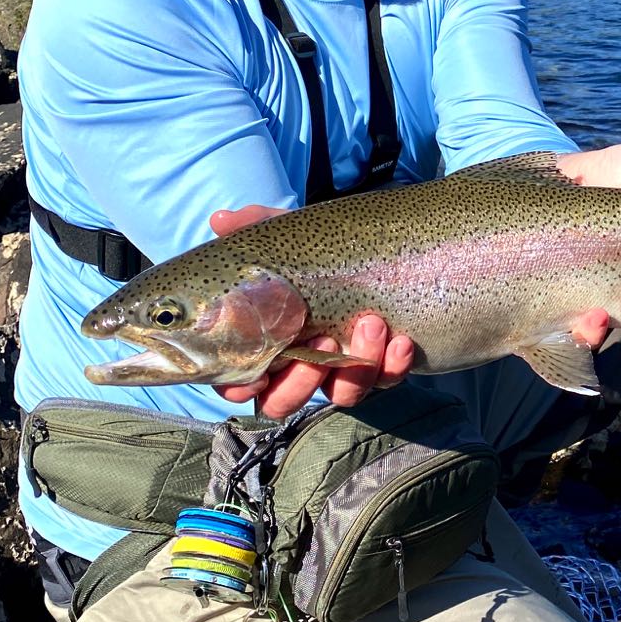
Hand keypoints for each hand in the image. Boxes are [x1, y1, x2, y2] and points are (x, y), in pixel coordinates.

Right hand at [207, 205, 413, 418]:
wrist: (374, 250)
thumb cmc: (317, 250)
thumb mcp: (287, 236)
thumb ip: (254, 227)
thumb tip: (220, 220)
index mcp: (266, 341)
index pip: (239, 381)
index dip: (240, 386)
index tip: (256, 375)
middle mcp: (299, 365)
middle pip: (284, 401)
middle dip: (302, 381)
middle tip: (323, 342)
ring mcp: (340, 370)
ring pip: (341, 395)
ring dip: (355, 369)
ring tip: (371, 323)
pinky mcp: (379, 368)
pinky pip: (385, 380)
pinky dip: (393, 366)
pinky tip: (401, 340)